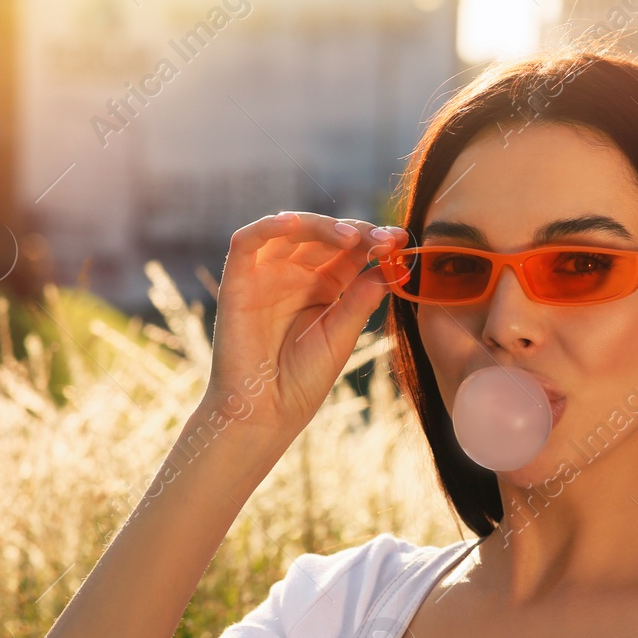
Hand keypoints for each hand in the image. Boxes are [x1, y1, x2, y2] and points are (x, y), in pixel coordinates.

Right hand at [203, 211, 407, 437]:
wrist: (265, 413)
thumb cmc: (303, 380)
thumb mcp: (340, 335)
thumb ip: (361, 299)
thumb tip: (391, 265)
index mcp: (324, 287)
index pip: (350, 251)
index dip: (374, 241)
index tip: (400, 239)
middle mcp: (295, 275)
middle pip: (324, 236)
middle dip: (356, 232)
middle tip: (383, 240)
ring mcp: (266, 275)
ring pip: (290, 231)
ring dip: (321, 226)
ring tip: (351, 237)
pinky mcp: (237, 281)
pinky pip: (246, 242)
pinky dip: (266, 227)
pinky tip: (292, 224)